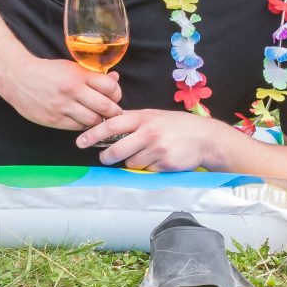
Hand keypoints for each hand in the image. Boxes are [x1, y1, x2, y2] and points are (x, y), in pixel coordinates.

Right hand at [0, 58, 121, 131]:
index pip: (110, 87)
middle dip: (113, 111)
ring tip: (96, 116)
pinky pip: (78, 127)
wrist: (17, 77)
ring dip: (98, 120)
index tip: (114, 96)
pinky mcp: (54, 120)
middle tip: (112, 111)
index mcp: (78, 75)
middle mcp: (72, 90)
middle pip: (105, 107)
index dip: (116, 94)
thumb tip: (115, 79)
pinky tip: (82, 119)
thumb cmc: (46, 71)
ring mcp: (63, 106)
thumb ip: (92, 75)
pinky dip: (84, 125)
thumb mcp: (70, 67)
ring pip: (93, 120)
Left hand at [77, 108, 232, 170]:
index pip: (111, 125)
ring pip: (131, 163)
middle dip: (108, 157)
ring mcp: (157, 148)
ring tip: (149, 154)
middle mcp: (148, 132)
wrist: (206, 138)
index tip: (80, 141)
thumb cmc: (177, 126)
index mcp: (143, 117)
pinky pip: (146, 170)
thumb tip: (108, 124)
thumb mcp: (154, 116)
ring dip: (134, 162)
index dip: (93, 133)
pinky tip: (161, 159)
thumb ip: (133, 120)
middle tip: (106, 158)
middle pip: (116, 150)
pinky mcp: (164, 163)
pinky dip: (149, 168)